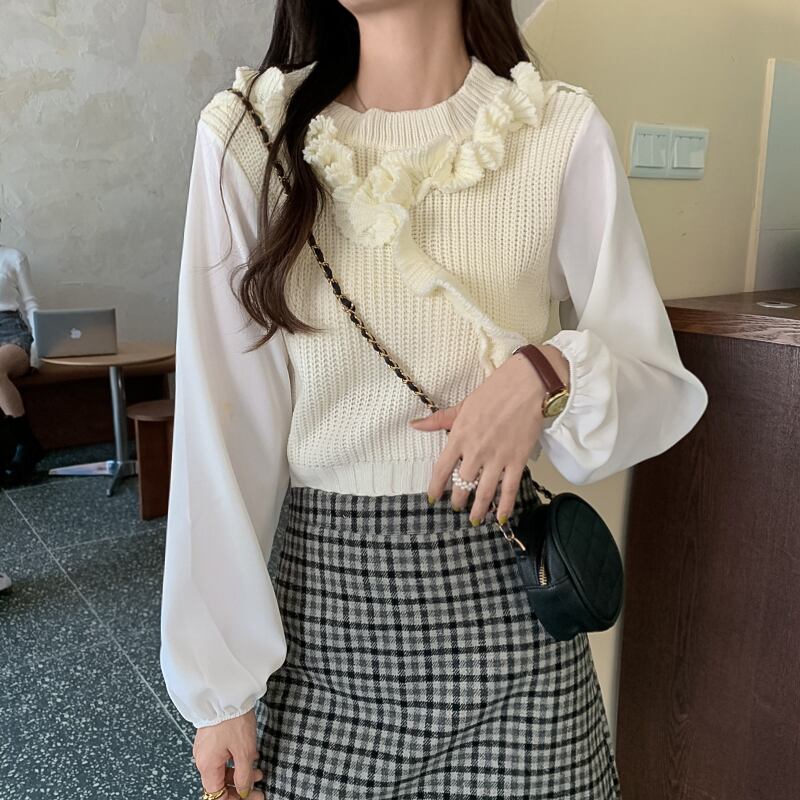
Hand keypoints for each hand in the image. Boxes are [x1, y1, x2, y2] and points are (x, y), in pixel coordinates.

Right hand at [193, 708, 264, 798]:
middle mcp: (202, 759)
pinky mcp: (211, 737)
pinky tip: (250, 758)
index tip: (251, 798)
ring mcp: (206, 748)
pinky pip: (222, 757)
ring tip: (259, 772)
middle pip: (219, 784)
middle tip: (258, 791)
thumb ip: (244, 775)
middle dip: (240, 789)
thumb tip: (244, 791)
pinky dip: (236, 761)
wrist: (226, 691)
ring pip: (222, 770)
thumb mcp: (244, 751)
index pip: (217, 795)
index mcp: (207, 766)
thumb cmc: (233, 719)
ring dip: (240, 774)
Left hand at [409, 344, 568, 523]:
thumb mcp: (462, 405)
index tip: (433, 499)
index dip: (435, 488)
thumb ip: (439, 420)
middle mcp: (475, 452)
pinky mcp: (517, 461)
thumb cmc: (493, 392)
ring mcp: (497, 458)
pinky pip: (509, 490)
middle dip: (458, 500)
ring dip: (478, 509)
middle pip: (461, 485)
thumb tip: (414, 425)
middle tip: (457, 507)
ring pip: (484, 492)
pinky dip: (504, 506)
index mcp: (459, 437)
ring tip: (474, 519)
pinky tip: (500, 518)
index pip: (441, 470)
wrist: (526, 386)